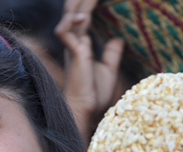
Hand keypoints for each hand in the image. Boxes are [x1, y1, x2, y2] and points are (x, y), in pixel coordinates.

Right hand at [56, 0, 124, 141]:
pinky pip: (64, 32)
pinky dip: (70, 21)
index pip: (83, 16)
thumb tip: (118, 39)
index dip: (89, 3)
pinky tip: (82, 16)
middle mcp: (74, 42)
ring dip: (77, 3)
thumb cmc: (93, 94)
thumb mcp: (109, 70)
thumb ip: (112, 54)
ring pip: (69, 16)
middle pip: (74, 11)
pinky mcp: (72, 54)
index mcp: (81, 44)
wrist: (85, 109)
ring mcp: (72, 47)